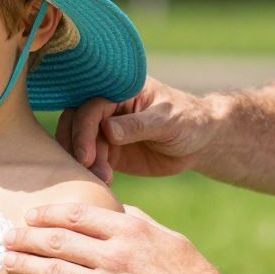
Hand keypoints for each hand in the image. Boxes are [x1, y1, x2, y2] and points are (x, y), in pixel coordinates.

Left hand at [3, 203, 236, 273]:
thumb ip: (137, 222)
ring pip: (54, 271)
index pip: (76, 215)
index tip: (29, 216)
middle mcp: (115, 256)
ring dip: (25, 265)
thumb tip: (114, 210)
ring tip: (7, 261)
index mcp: (130, 231)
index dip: (47, 214)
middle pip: (57, 241)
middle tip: (5, 237)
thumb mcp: (168, 238)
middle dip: (25, 238)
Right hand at [53, 77, 214, 182]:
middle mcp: (107, 107)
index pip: (91, 106)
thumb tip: (107, 130)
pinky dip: (91, 171)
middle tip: (88, 168)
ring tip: (104, 179)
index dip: (84, 130)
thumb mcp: (168, 121)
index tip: (86, 156)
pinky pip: (90, 160)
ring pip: (79, 142)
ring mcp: (105, 129)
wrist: (199, 143)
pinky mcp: (108, 150)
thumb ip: (138, 125)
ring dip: (84, 162)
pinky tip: (105, 183)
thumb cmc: (189, 122)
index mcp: (120, 90)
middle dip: (77, 146)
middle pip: (75, 121)